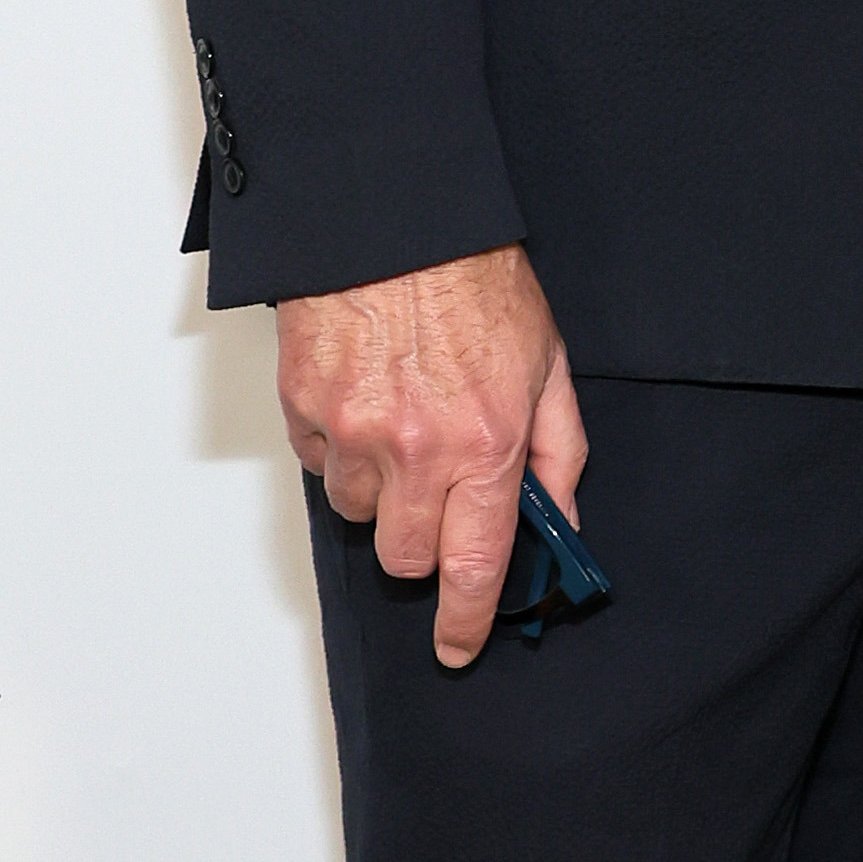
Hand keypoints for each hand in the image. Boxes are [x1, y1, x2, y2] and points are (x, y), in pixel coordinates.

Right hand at [276, 247, 586, 672]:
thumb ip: (558, 453)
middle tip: (439, 496)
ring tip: (401, 424)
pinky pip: (317, 462)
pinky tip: (365, 399)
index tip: (459, 645)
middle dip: (424, 544)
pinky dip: (338, 448)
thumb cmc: (475, 277)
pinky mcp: (303, 407)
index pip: (472, 567)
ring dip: (378, 490)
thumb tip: (559, 520)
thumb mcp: (548, 364)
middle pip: (405, 557)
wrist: (396, 216)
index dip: (465, 622)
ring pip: (355, 512)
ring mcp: (352, 431)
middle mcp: (415, 450)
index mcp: (485, 444)